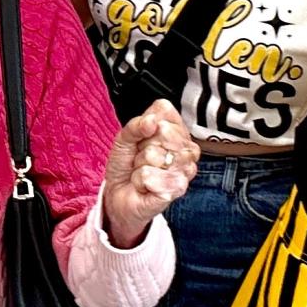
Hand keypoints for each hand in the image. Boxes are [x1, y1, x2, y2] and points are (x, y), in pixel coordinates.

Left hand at [101, 99, 200, 247]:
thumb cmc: (126, 166)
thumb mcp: (124, 139)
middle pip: (162, 131)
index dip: (146, 123)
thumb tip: (151, 121)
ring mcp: (185, 170)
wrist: (119, 196)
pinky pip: (148, 175)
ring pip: (153, 155)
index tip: (142, 138)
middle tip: (141, 158)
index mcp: (177, 131)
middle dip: (142, 147)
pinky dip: (139, 181)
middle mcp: (187, 150)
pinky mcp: (178, 189)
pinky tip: (145, 186)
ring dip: (139, 166)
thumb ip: (136, 125)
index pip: (165, 110)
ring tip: (143, 172)